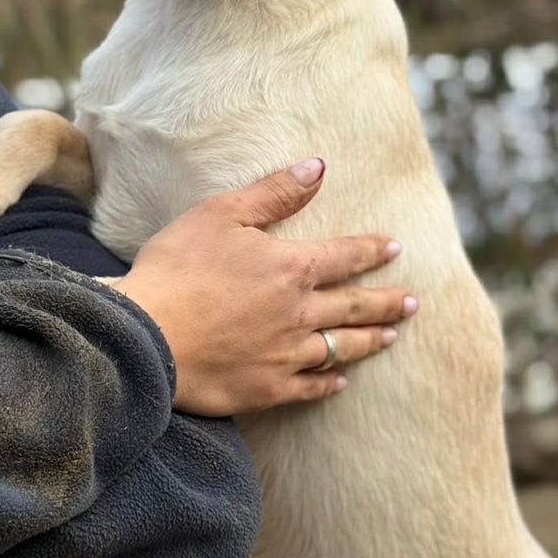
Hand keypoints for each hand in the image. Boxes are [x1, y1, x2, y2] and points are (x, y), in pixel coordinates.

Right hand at [108, 158, 415, 416]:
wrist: (144, 337)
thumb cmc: (177, 269)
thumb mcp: (221, 215)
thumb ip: (274, 193)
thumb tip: (318, 167)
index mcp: (292, 268)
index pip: (345, 256)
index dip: (372, 250)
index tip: (396, 249)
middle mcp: (299, 313)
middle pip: (354, 306)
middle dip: (387, 301)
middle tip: (412, 302)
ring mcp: (285, 355)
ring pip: (340, 348)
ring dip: (369, 341)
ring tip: (390, 336)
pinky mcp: (266, 389)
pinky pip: (310, 387)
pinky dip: (329, 382)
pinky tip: (340, 380)